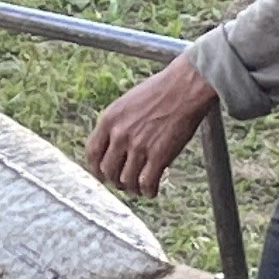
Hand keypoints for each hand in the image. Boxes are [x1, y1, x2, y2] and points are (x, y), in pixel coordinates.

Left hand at [85, 56, 221, 198]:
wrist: (185, 86)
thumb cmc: (161, 90)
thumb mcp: (127, 103)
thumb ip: (118, 124)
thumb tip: (114, 145)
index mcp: (109, 120)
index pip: (92, 153)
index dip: (96, 169)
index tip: (103, 174)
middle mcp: (120, 135)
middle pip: (108, 171)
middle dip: (115, 181)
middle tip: (123, 183)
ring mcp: (139, 146)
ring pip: (126, 181)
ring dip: (132, 188)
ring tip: (139, 188)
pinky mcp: (159, 155)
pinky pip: (147, 183)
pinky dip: (148, 191)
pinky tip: (152, 191)